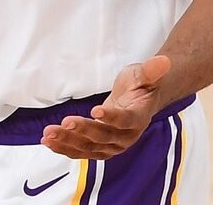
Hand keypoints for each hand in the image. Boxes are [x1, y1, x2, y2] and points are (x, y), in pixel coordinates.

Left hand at [41, 55, 170, 159]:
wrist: (138, 102)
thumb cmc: (140, 86)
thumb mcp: (144, 75)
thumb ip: (151, 70)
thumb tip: (164, 60)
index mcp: (138, 118)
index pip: (126, 120)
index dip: (112, 118)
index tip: (95, 110)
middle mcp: (125, 137)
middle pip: (104, 137)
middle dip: (83, 130)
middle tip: (65, 122)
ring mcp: (111, 145)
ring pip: (89, 148)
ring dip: (68, 142)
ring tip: (49, 134)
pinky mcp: (99, 148)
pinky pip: (81, 152)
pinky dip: (64, 148)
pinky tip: (48, 142)